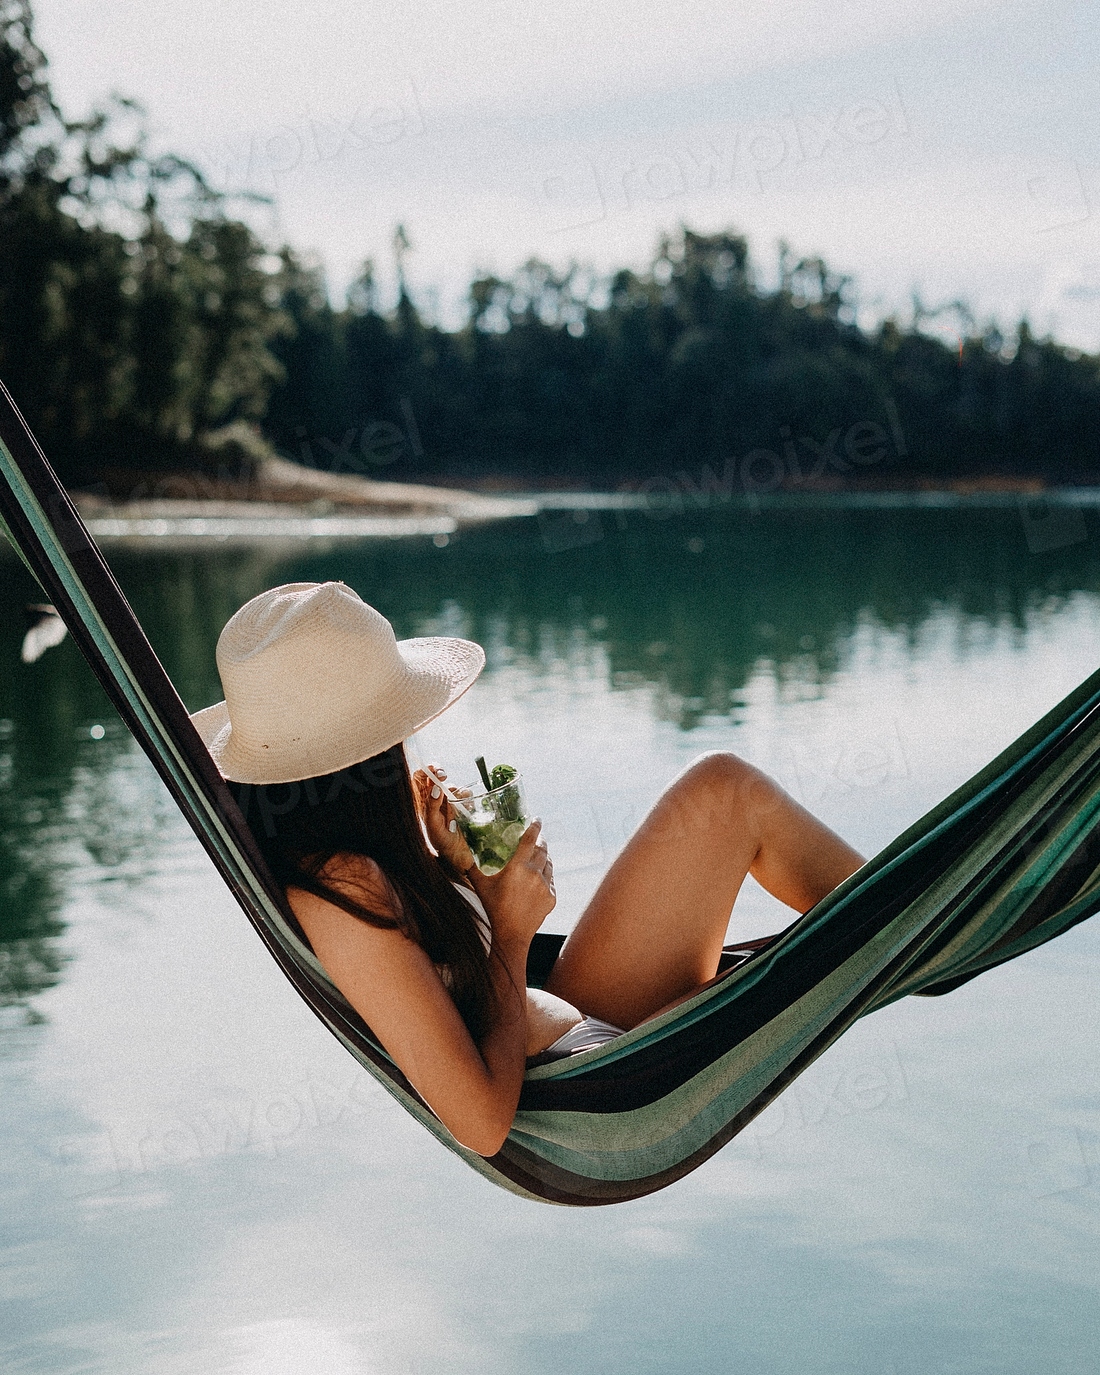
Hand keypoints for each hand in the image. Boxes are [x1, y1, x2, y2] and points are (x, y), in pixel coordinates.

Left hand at [413, 765, 474, 873]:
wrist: (459, 855)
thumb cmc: (442, 843)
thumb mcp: (433, 825)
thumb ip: (432, 806)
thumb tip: (436, 788)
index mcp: (422, 804)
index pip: (418, 780)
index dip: (424, 772)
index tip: (432, 769)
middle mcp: (433, 801)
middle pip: (434, 778)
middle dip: (440, 774)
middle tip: (444, 776)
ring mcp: (448, 803)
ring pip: (451, 786)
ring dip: (455, 791)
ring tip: (457, 805)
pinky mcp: (461, 806)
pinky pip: (464, 794)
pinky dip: (467, 798)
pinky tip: (468, 808)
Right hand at [469, 819, 555, 947]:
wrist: (511, 935)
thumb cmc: (493, 908)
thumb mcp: (480, 885)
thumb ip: (471, 866)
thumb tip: (461, 851)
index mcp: (518, 867)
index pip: (531, 839)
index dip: (535, 827)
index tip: (537, 819)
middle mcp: (535, 874)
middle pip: (543, 849)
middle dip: (540, 841)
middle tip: (536, 837)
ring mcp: (545, 886)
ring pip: (549, 864)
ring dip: (544, 858)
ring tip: (538, 856)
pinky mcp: (551, 897)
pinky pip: (551, 880)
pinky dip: (546, 876)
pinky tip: (538, 878)